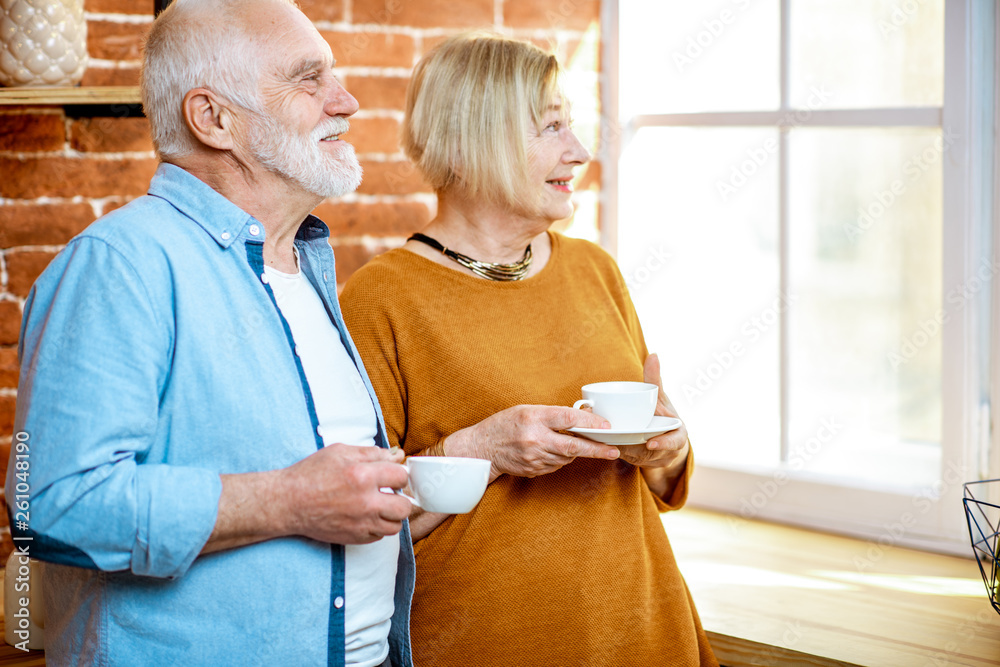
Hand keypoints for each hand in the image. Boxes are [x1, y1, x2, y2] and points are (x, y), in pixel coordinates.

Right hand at [276, 443, 411, 544]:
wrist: (289, 502)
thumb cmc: (311, 474)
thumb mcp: (340, 452)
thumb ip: (372, 453)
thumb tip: (397, 455)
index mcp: (363, 476)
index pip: (401, 477)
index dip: (398, 474)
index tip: (391, 476)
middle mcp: (366, 502)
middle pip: (404, 507)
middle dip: (400, 498)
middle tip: (390, 493)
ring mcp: (361, 524)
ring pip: (395, 526)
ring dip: (392, 515)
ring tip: (380, 506)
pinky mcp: (354, 537)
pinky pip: (379, 536)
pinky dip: (378, 527)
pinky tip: (367, 516)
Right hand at [445, 405, 618, 479]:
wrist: (482, 449)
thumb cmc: (504, 425)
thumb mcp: (526, 410)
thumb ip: (552, 414)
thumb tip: (581, 417)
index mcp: (533, 418)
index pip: (568, 419)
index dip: (590, 423)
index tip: (606, 426)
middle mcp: (534, 439)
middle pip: (573, 446)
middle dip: (597, 449)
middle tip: (614, 450)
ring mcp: (534, 458)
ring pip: (567, 457)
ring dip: (576, 451)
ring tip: (574, 442)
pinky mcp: (534, 471)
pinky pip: (557, 465)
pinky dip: (561, 458)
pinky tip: (553, 450)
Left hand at [615, 353, 689, 477]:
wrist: (664, 440)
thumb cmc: (662, 415)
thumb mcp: (661, 398)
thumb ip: (655, 379)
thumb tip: (653, 354)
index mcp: (676, 435)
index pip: (674, 442)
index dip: (664, 444)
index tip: (651, 443)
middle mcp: (665, 449)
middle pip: (651, 453)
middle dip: (635, 450)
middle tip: (620, 444)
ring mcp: (651, 458)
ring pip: (636, 458)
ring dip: (623, 452)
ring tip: (608, 442)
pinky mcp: (637, 462)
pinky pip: (627, 459)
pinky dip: (616, 453)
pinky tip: (603, 445)